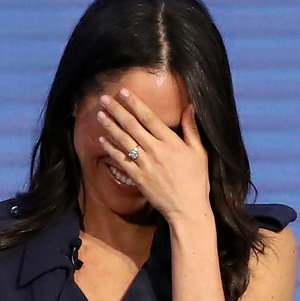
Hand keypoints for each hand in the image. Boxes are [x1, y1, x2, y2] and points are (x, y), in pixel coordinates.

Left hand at [96, 88, 211, 224]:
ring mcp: (145, 164)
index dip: (135, 104)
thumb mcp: (199, 152)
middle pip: (132, 126)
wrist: (187, 208)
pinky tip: (102, 139)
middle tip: (104, 99)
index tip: (124, 92)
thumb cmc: (196, 180)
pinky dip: (111, 149)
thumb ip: (192, 129)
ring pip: (123, 141)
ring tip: (100, 114)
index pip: (149, 118)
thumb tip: (190, 107)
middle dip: (117, 111)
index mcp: (171, 142)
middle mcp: (156, 151)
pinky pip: (121, 160)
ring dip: (110, 126)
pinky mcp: (137, 177)